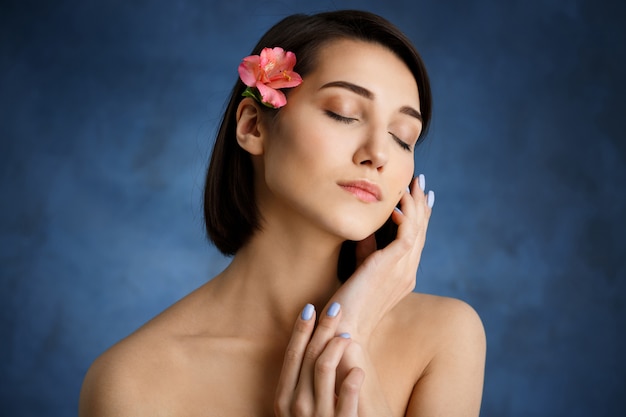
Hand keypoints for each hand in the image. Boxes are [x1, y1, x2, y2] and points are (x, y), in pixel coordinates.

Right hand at [275, 303, 364, 416]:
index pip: (292, 355)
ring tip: (347, 335)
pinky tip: (358, 369)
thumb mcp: (295, 412)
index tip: (310, 308)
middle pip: (310, 356)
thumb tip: (309, 352)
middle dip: (323, 328)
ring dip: (336, 345)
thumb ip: (298, 388)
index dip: (301, 329)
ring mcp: (318, 416)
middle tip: (336, 308)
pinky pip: (348, 391)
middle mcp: (296, 406)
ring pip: (324, 367)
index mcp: (282, 400)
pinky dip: (353, 375)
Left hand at [331, 174, 433, 341]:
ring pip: (417, 230)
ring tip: (413, 184)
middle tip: (420, 182)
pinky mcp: (393, 267)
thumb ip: (367, 249)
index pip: (416, 239)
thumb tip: (368, 227)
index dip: (419, 216)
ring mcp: (403, 270)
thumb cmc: (348, 302)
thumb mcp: (360, 269)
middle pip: (421, 231)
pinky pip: (407, 235)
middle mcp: (408, 272)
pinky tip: (397, 204)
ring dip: (416, 204)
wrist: (344, 328)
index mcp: (403, 275)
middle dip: (421, 204)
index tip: (419, 195)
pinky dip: (405, 216)